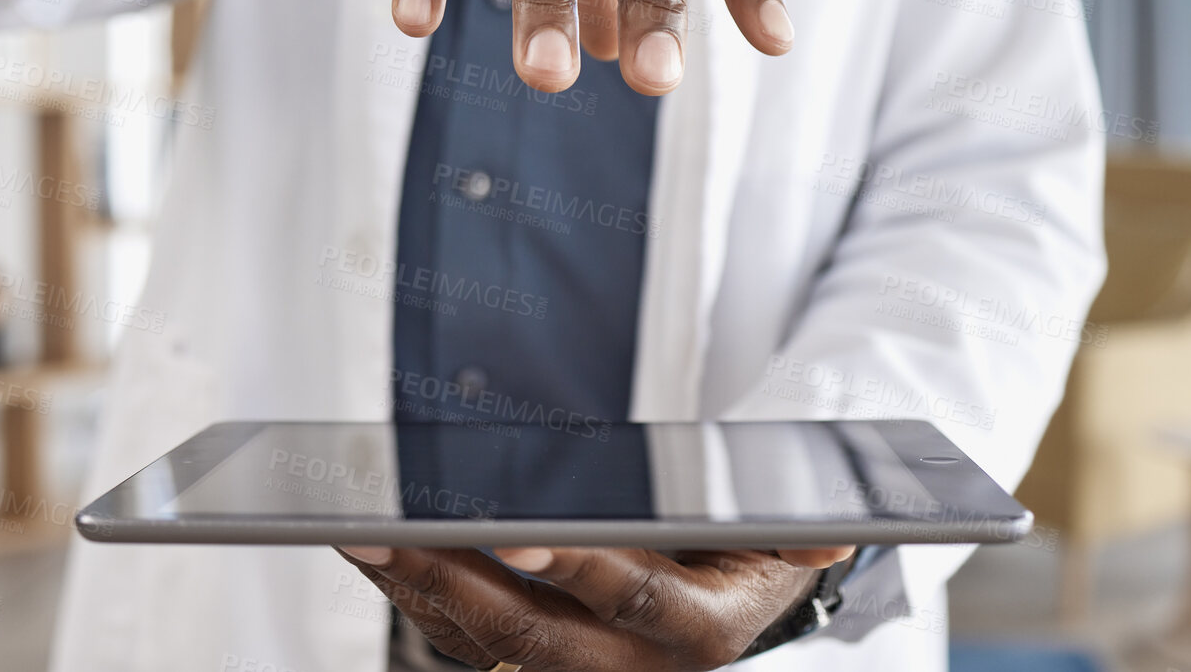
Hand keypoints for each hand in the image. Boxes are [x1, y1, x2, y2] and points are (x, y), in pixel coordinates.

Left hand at [335, 544, 854, 669]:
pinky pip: (464, 636)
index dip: (580, 575)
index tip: (523, 545)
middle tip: (388, 532)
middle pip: (531, 636)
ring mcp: (575, 665)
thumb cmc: (745, 551)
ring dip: (418, 588)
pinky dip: (417, 595)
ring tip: (361, 532)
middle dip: (454, 582)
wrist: (727, 597)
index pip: (632, 603)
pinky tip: (379, 552)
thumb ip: (794, 531)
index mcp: (698, 631)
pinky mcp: (531, 656)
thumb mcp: (781, 537)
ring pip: (484, 641)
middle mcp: (629, 663)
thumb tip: (829, 532)